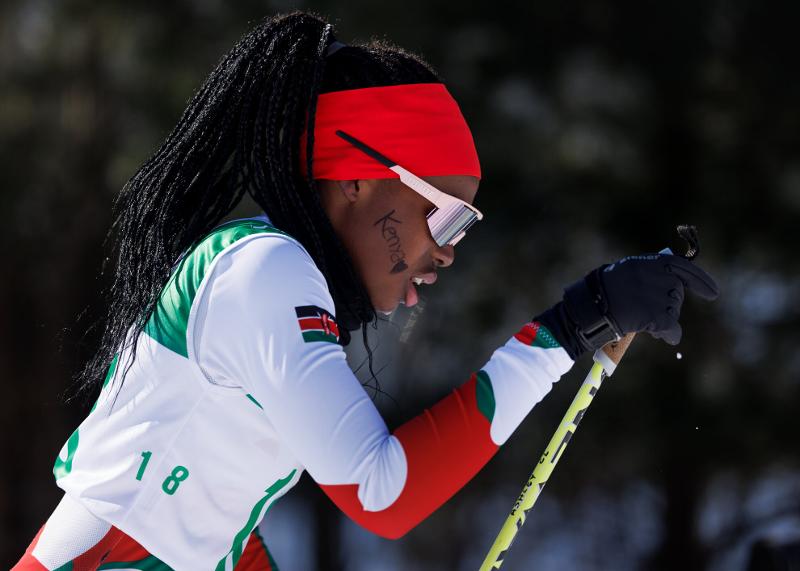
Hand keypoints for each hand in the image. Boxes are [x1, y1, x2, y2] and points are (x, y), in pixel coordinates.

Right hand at [536, 253, 718, 358]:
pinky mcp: (657, 316)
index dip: (701, 281)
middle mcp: (658, 276)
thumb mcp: (626, 272)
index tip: (713, 293)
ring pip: (673, 311)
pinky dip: (669, 335)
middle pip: (675, 293)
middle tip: (644, 311)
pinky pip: (672, 329)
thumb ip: (649, 273)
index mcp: (650, 262)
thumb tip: (671, 280)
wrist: (590, 308)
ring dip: (663, 319)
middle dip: (667, 303)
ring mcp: (658, 296)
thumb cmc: (602, 291)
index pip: (682, 268)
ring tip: (641, 321)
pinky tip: (660, 336)